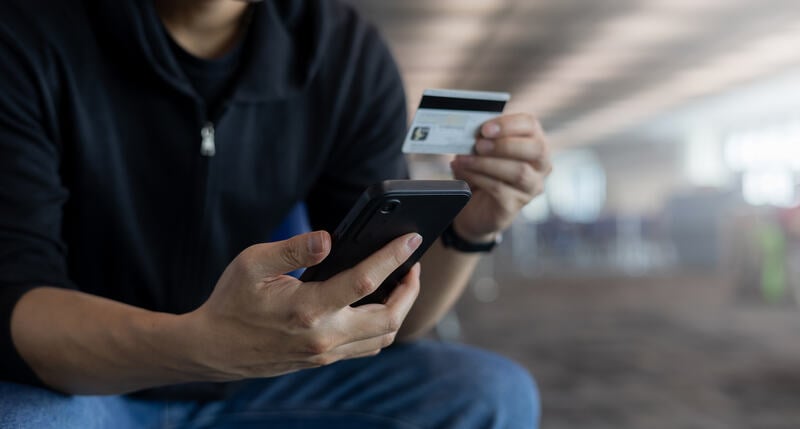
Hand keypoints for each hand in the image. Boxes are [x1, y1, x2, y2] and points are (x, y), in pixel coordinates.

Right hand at [184, 230, 421, 380]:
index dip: (393, 258)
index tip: (412, 240)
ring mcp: (326, 353)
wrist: (213, 348)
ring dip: (400, 309)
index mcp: (307, 309)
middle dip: (410, 290)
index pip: (365, 282)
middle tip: (413, 264)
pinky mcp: (324, 360)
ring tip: (401, 281)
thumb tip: (329, 239)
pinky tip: (379, 304)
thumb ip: (293, 248)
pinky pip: (367, 347)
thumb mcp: (253, 263)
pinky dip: (383, 326)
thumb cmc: (231, 302)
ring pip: (383, 337)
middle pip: (389, 318)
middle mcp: (324, 337)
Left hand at [450, 113, 551, 242]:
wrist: (474, 205)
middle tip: (478, 144)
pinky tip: (463, 172)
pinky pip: (499, 188)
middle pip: (535, 149)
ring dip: (487, 163)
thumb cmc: (482, 170)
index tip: (485, 128)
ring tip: (464, 159)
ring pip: (518, 172)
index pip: (531, 125)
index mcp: (534, 142)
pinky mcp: (515, 205)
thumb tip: (469, 130)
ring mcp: (531, 187)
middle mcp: (540, 165)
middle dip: (504, 145)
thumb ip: (482, 138)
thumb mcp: (482, 149)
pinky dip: (478, 177)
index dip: (509, 124)